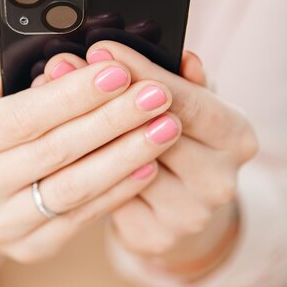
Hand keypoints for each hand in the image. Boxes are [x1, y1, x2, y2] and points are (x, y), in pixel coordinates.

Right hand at [0, 46, 183, 285]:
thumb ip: (9, 60)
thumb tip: (62, 46)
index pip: (22, 116)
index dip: (73, 95)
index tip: (120, 72)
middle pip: (54, 151)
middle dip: (112, 120)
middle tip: (157, 96)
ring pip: (74, 188)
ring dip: (125, 156)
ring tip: (166, 127)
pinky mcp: (28, 247)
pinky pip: (81, 218)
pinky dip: (118, 190)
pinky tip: (149, 164)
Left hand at [35, 41, 258, 277]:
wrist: (186, 202)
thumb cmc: (186, 138)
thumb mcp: (193, 101)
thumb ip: (184, 79)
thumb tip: (184, 55)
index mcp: (237, 137)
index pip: (187, 100)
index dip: (140, 72)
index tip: (100, 49)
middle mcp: (219, 181)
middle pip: (152, 133)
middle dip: (101, 97)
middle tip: (60, 67)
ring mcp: (189, 215)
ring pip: (124, 166)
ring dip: (83, 131)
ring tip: (49, 100)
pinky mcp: (155, 237)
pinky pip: (109, 196)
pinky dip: (82, 168)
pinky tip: (59, 145)